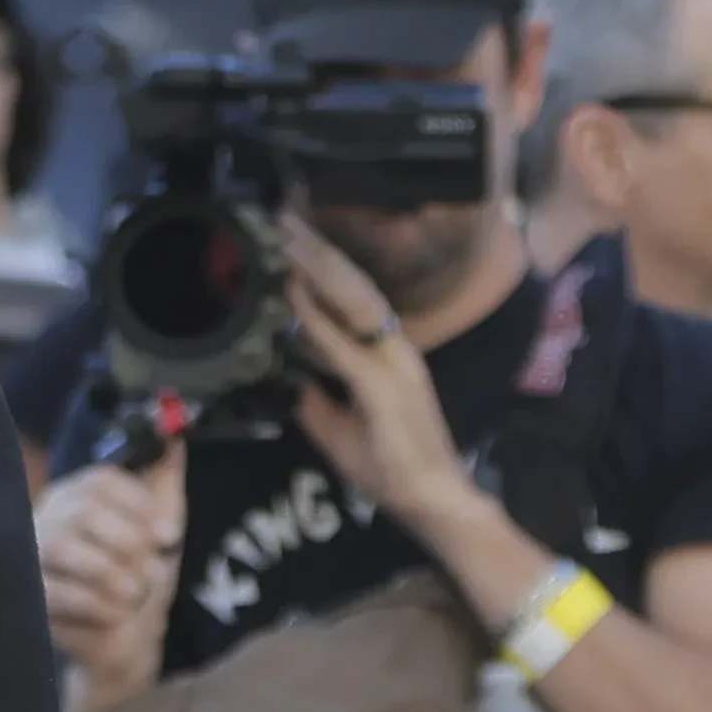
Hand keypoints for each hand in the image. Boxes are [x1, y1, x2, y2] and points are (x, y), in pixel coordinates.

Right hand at [37, 448, 186, 711]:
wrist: (128, 636)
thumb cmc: (141, 573)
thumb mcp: (163, 518)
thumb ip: (165, 473)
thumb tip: (173, 431)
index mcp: (79, 493)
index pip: (99, 481)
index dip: (138, 505)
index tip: (167, 535)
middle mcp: (48, 517)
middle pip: (83, 512)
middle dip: (129, 544)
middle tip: (149, 570)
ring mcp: (33, 558)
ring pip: (67, 550)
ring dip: (115, 576)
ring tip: (135, 594)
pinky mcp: (31, 599)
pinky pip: (61, 594)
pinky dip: (100, 606)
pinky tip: (117, 614)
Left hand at [280, 212, 473, 538]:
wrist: (429, 498)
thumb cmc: (389, 466)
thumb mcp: (337, 428)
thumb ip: (315, 399)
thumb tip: (287, 379)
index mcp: (384, 352)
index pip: (349, 296)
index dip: (319, 265)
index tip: (290, 237)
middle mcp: (392, 346)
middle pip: (351, 284)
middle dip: (315, 248)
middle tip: (282, 213)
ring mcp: (393, 362)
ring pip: (353, 300)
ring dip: (317, 266)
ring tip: (287, 234)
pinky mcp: (386, 386)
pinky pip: (345, 344)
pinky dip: (318, 317)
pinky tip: (296, 293)